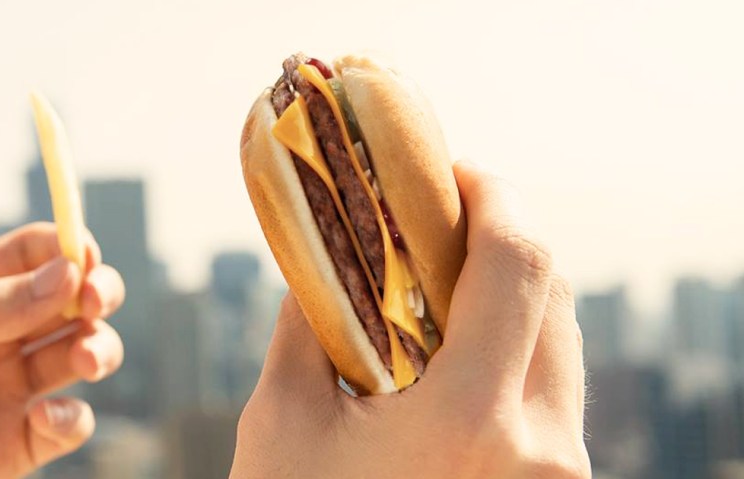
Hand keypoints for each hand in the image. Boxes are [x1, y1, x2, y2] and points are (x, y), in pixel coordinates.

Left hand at [0, 223, 125, 478]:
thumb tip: (66, 273)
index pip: (33, 254)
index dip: (66, 248)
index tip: (83, 257)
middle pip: (72, 301)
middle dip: (97, 293)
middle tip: (96, 299)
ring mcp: (9, 389)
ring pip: (82, 354)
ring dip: (99, 349)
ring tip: (87, 358)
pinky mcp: (17, 443)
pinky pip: (68, 423)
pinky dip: (71, 418)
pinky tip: (42, 418)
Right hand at [231, 162, 589, 477]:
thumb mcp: (282, 424)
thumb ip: (304, 327)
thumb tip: (320, 258)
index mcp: (472, 425)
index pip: (519, 265)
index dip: (492, 197)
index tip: (451, 172)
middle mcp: (542, 451)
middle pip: (555, 293)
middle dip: (502, 237)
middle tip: (439, 217)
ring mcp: (560, 477)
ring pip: (563, 343)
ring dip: (513, 291)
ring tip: (444, 279)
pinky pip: (556, 391)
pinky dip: (518, 346)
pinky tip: (460, 344)